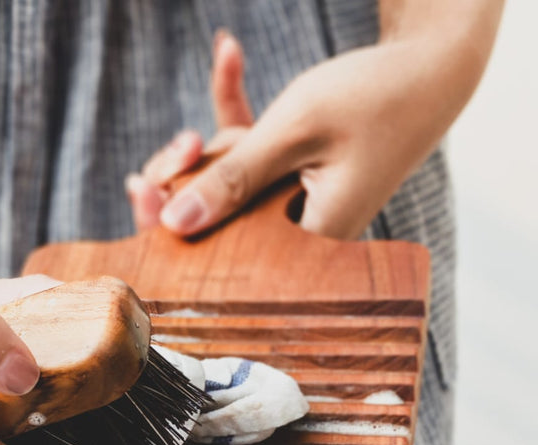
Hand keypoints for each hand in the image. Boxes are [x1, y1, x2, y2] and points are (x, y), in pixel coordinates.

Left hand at [126, 28, 483, 238]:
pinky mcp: (295, 175)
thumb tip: (173, 224)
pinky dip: (235, 109)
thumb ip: (233, 178)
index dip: (172, 228)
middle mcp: (296, 234)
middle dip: (186, 174)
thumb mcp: (293, 133)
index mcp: (303, 244)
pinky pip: (249, 152)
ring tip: (228, 58)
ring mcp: (293, 204)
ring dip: (213, 136)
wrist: (436, 66)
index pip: (221, 257)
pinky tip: (229, 51)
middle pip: (214, 222)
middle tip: (176, 145)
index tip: (142, 188)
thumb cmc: (374, 96)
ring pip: (226, 184)